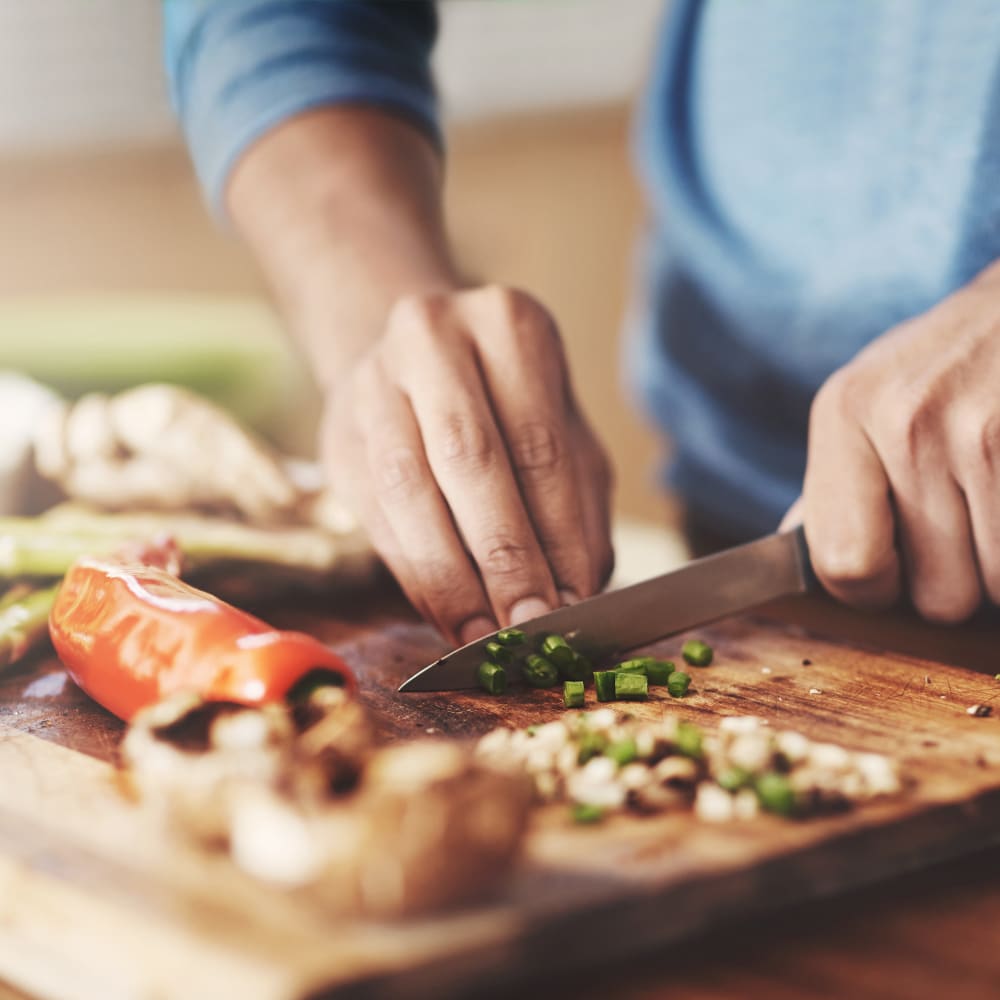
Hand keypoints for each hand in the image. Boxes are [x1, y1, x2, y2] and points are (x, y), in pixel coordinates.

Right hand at [322, 285, 613, 643]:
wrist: (413, 363)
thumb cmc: (509, 407)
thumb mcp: (563, 436)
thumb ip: (576, 509)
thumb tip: (575, 596)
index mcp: (508, 325)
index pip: (539, 445)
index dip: (555, 534)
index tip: (572, 604)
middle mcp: (433, 338)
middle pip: (469, 460)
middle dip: (503, 557)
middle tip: (528, 626)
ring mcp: (374, 383)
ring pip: (409, 490)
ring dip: (449, 576)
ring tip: (483, 634)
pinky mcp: (337, 435)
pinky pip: (375, 515)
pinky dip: (413, 574)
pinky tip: (445, 614)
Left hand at [784, 261, 999, 621]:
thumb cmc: (947, 363)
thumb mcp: (869, 400)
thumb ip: (834, 489)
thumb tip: (794, 569)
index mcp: (844, 411)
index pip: (845, 566)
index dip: (877, 590)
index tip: (897, 573)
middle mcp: (907, 419)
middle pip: (937, 596)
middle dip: (956, 579)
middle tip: (965, 520)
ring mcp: (983, 432)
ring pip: (997, 589)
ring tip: (995, 496)